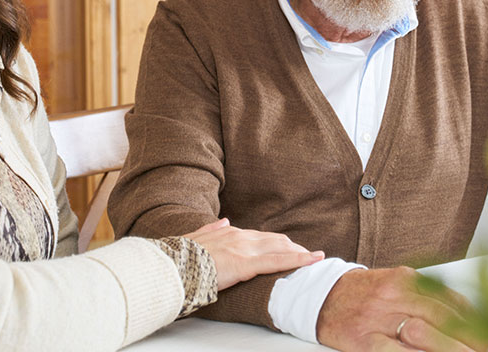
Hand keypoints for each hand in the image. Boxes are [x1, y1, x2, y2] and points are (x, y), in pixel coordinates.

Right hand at [183, 218, 323, 290]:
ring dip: (299, 253)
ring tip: (316, 259)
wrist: (171, 266)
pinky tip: (312, 261)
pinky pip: (277, 261)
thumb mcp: (196, 239)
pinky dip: (298, 261)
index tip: (290, 247)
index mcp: (229, 233)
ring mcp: (243, 249)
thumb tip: (224, 221)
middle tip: (309, 255)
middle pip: (275, 240)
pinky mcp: (245, 264)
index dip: (277, 243)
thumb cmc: (180, 259)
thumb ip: (211, 229)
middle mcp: (239, 237)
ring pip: (280, 248)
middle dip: (294, 247)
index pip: (260, 237)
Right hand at [316, 267, 487, 351]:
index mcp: (405, 279)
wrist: (319, 298)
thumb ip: (426, 296)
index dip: (477, 321)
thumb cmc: (362, 294)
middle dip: (472, 340)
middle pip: (443, 319)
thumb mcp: (396, 284)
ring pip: (424, 335)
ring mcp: (379, 318)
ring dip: (452, 350)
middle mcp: (394, 295)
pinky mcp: (365, 340)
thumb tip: (466, 315)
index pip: (450, 301)